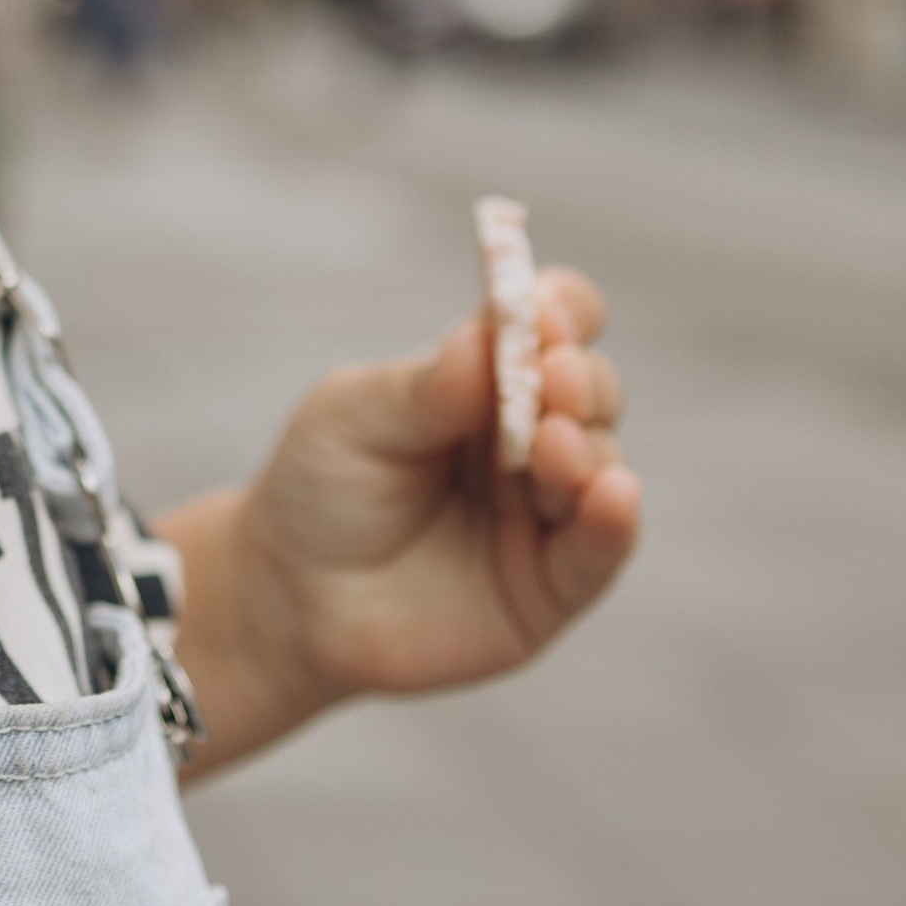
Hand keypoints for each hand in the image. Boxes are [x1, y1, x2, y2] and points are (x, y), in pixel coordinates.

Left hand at [167, 268, 640, 755]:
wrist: (290, 598)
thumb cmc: (321, 488)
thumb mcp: (353, 419)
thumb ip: (425, 388)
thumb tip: (485, 334)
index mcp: (486, 379)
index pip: (552, 327)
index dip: (561, 310)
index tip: (547, 308)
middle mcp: (530, 438)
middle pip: (589, 391)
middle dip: (578, 379)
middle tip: (553, 376)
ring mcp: (545, 512)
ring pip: (599, 465)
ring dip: (585, 448)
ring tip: (551, 444)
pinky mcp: (550, 587)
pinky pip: (600, 551)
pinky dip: (614, 522)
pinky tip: (615, 496)